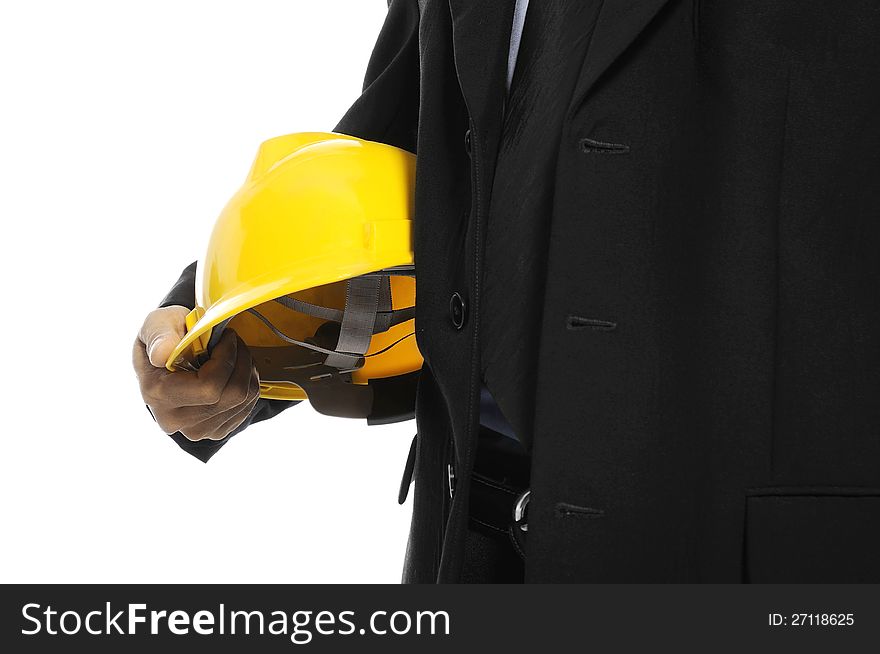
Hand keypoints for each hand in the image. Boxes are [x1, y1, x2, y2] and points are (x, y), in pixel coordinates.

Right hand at [133, 306, 259, 440]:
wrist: (164, 360)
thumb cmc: (165, 338)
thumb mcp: (157, 324)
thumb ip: (160, 334)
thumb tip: (162, 354)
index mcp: (158, 394)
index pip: (209, 386)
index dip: (227, 357)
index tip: (226, 337)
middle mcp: (176, 420)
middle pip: (233, 394)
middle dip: (241, 360)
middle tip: (233, 341)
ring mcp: (197, 430)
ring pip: (244, 399)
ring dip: (247, 369)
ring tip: (234, 352)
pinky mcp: (215, 431)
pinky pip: (247, 407)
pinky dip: (248, 383)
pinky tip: (233, 370)